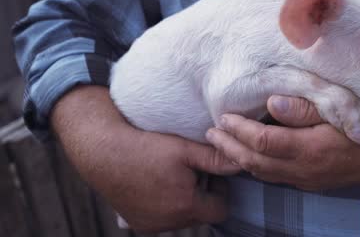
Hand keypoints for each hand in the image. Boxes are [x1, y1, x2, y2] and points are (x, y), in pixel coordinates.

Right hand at [52, 86, 241, 232]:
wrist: (103, 152)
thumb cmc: (146, 147)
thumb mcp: (185, 149)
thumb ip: (215, 159)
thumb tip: (242, 162)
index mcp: (186, 205)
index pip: (221, 209)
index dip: (220, 190)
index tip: (209, 171)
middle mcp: (170, 222)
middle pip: (202, 214)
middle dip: (203, 194)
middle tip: (191, 170)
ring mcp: (152, 225)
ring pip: (183, 217)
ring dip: (184, 200)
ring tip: (172, 175)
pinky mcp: (138, 224)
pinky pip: (163, 219)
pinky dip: (166, 205)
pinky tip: (157, 184)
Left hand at [205, 96, 359, 190]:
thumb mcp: (344, 109)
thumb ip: (306, 108)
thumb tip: (271, 103)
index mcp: (312, 150)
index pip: (262, 143)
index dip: (239, 131)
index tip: (222, 118)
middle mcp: (308, 171)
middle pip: (257, 164)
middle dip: (231, 149)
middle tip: (210, 134)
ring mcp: (313, 179)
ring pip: (267, 174)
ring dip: (242, 159)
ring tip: (223, 144)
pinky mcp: (319, 182)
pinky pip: (280, 177)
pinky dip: (261, 166)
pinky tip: (254, 155)